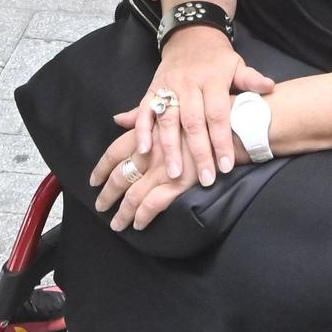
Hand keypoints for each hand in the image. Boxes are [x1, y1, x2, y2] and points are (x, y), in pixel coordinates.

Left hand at [90, 126, 243, 231]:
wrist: (237, 121)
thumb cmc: (207, 111)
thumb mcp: (173, 106)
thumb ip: (144, 114)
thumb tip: (119, 118)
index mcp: (148, 130)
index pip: (115, 151)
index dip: (102, 168)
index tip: (94, 180)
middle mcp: (151, 150)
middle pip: (120, 176)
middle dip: (108, 194)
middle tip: (100, 206)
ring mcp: (164, 167)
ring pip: (133, 194)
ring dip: (123, 212)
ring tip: (116, 224)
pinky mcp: (180, 182)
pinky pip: (154, 204)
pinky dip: (143, 216)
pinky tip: (139, 225)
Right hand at [120, 27, 274, 186]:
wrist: (190, 36)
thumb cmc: (218, 59)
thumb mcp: (236, 64)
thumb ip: (251, 78)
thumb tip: (269, 87)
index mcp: (212, 79)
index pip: (218, 114)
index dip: (222, 140)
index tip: (227, 166)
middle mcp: (188, 84)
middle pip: (193, 122)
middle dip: (199, 152)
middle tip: (206, 178)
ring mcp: (168, 86)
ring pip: (168, 120)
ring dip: (170, 148)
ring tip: (175, 173)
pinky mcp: (151, 89)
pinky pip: (145, 111)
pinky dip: (141, 130)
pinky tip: (144, 150)